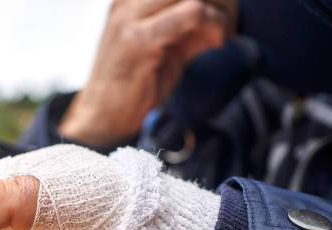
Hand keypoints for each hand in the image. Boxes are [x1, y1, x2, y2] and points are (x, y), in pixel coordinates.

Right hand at [60, 0, 236, 145]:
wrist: (103, 117)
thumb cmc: (135, 84)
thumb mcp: (168, 46)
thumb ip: (191, 26)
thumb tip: (227, 16)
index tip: (225, 18)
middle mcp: (129, 0)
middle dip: (221, 1)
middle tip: (228, 27)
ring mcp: (130, 16)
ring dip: (222, 12)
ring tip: (222, 37)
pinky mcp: (138, 39)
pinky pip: (193, 13)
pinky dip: (215, 25)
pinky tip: (216, 43)